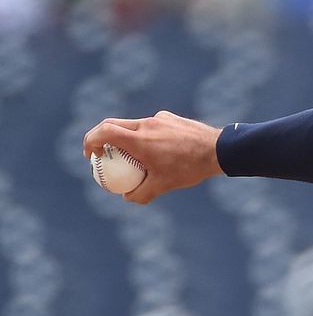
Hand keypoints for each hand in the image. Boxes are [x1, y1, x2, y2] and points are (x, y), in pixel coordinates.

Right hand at [83, 111, 223, 203]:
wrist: (219, 150)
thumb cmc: (190, 168)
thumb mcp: (164, 185)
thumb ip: (141, 193)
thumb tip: (127, 197)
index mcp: (139, 139)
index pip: (103, 132)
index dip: (90, 141)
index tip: (91, 155)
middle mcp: (147, 124)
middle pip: (113, 125)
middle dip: (102, 138)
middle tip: (102, 154)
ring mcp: (160, 118)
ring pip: (133, 125)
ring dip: (126, 138)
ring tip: (133, 157)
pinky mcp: (171, 118)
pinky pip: (152, 126)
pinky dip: (146, 136)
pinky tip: (159, 152)